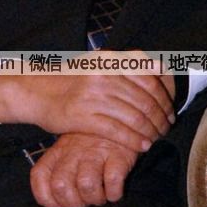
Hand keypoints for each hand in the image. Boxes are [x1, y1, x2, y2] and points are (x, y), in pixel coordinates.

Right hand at [0, 50, 174, 151]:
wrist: (36, 91)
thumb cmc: (72, 79)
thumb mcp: (98, 63)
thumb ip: (126, 65)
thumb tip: (160, 68)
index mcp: (109, 60)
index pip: (149, 78)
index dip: (164, 97)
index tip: (169, 109)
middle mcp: (103, 75)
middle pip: (145, 100)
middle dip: (160, 117)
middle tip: (166, 127)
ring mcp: (93, 96)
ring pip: (135, 117)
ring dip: (151, 131)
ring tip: (156, 138)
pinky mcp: (83, 117)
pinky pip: (118, 131)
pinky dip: (135, 141)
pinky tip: (142, 146)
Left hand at [30, 133, 138, 206]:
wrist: (121, 116)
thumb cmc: (93, 138)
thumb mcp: (69, 146)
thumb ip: (59, 168)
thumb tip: (54, 202)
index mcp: (59, 150)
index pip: (40, 175)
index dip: (46, 197)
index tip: (58, 205)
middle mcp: (74, 151)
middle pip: (61, 185)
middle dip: (72, 203)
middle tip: (83, 201)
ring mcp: (97, 152)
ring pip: (86, 185)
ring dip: (94, 198)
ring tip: (100, 196)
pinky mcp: (120, 154)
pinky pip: (113, 181)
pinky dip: (113, 193)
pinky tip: (113, 191)